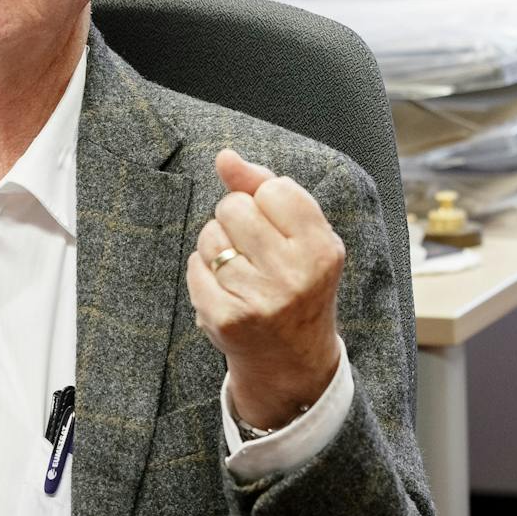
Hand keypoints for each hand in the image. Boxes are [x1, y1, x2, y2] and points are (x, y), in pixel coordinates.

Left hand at [185, 149, 344, 429]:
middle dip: (235, 220)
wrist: (290, 358)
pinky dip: (202, 271)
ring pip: (209, 235)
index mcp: (322, 249)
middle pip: (233, 207)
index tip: (275, 226)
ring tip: (240, 271)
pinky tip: (224, 288)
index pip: (273, 189)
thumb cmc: (295, 281)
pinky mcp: (225, 318)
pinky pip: (194, 266)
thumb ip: (264, 187)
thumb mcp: (300, 235)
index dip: (265, 202)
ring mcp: (259, 299)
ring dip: (216, 246)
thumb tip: (224, 156)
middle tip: (253, 250)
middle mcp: (295, 275)